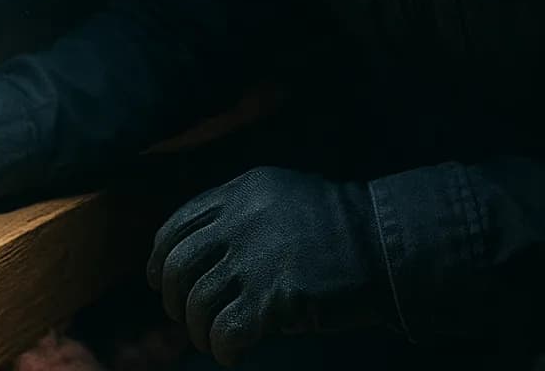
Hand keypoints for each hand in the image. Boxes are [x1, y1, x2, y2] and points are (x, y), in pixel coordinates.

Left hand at [146, 166, 389, 366]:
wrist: (386, 244)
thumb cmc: (339, 228)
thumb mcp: (281, 197)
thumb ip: (239, 214)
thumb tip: (196, 255)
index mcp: (240, 191)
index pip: (178, 224)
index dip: (160, 257)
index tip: (158, 280)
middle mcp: (240, 219)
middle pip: (179, 264)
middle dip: (173, 298)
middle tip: (183, 317)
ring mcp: (256, 257)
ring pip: (198, 303)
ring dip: (199, 330)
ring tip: (211, 341)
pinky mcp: (274, 296)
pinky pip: (227, 332)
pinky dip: (223, 349)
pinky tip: (232, 355)